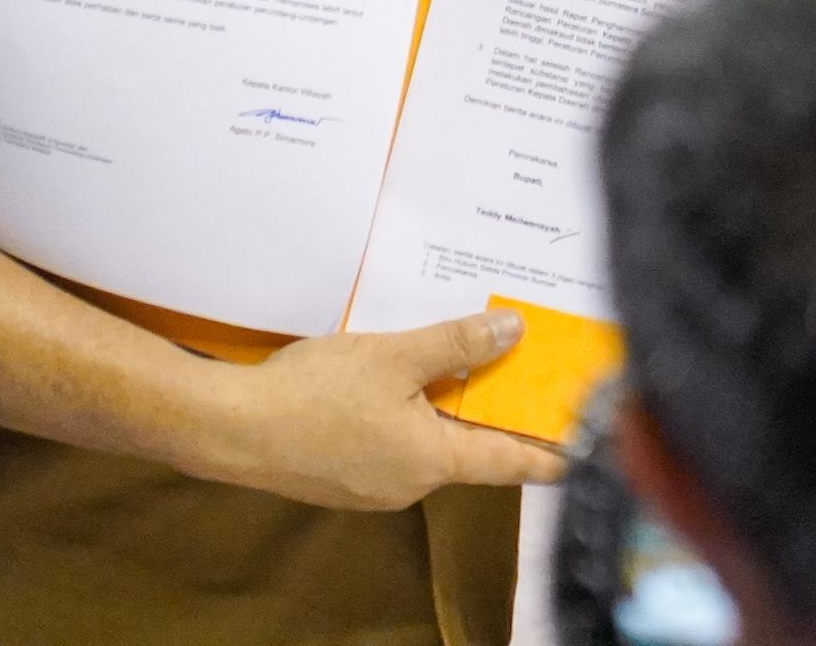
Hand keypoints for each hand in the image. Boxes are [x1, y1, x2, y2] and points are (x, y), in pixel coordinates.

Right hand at [209, 308, 567, 511]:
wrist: (229, 428)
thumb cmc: (314, 394)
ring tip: (475, 361)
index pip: (511, 462)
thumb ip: (457, 345)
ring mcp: (374, 485)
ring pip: (432, 443)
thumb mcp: (396, 356)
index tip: (587, 445)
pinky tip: (411, 380)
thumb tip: (513, 331)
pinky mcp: (344, 475)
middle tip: (532, 373)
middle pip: (473, 448)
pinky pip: (397, 444)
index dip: (552, 451)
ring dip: (454, 407)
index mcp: (433, 462)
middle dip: (501, 411)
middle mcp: (411, 483)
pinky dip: (416, 414)